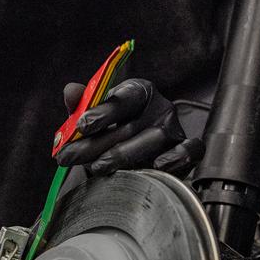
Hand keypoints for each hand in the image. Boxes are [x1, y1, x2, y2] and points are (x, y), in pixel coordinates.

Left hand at [54, 77, 201, 176]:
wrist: (138, 149)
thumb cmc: (117, 128)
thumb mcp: (97, 114)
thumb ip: (83, 104)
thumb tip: (71, 91)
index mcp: (139, 91)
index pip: (123, 98)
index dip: (102, 112)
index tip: (81, 125)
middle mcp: (160, 107)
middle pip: (130, 125)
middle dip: (96, 144)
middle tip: (72, 156)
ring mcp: (174, 129)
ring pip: (153, 141)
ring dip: (123, 156)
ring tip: (98, 167)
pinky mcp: (186, 148)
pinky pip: (188, 151)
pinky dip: (174, 159)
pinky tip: (153, 167)